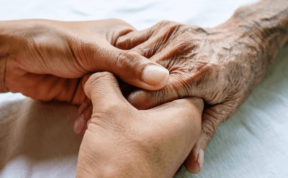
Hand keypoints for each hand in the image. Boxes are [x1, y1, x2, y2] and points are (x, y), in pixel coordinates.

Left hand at [0, 19, 168, 103]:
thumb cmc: (53, 41)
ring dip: (109, 107)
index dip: (153, 77)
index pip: (148, 59)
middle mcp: (115, 56)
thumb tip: (162, 78)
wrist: (14, 58)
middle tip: (128, 111)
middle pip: (134, 81)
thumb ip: (127, 64)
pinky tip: (87, 120)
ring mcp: (102, 74)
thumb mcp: (93, 50)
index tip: (159, 95)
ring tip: (101, 117)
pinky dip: (95, 113)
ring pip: (118, 95)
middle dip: (129, 97)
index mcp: (121, 37)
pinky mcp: (89, 90)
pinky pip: (101, 104)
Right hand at [76, 72, 202, 177]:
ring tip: (93, 101)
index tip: (123, 59)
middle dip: (126, 84)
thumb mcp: (109, 113)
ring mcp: (166, 137)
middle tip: (104, 77)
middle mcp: (182, 125)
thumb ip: (105, 82)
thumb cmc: (119, 161)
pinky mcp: (149, 146)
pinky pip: (134, 121)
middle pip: (155, 89)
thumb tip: (98, 72)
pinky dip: (116, 115)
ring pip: (141, 106)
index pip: (171, 75)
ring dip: (116, 101)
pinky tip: (94, 114)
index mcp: (186, 113)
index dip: (143, 65)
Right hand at [115, 20, 269, 172]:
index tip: (118, 118)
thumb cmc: (235, 78)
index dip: (131, 108)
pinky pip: (135, 40)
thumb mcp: (224, 109)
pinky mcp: (167, 26)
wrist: (243, 42)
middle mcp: (184, 53)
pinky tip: (118, 68)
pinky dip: (124, 55)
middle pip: (138, 74)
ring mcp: (174, 36)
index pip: (153, 94)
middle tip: (103, 105)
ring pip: (132, 57)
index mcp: (198, 76)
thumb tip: (192, 166)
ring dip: (117, 72)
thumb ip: (203, 135)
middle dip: (119, 90)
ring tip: (104, 88)